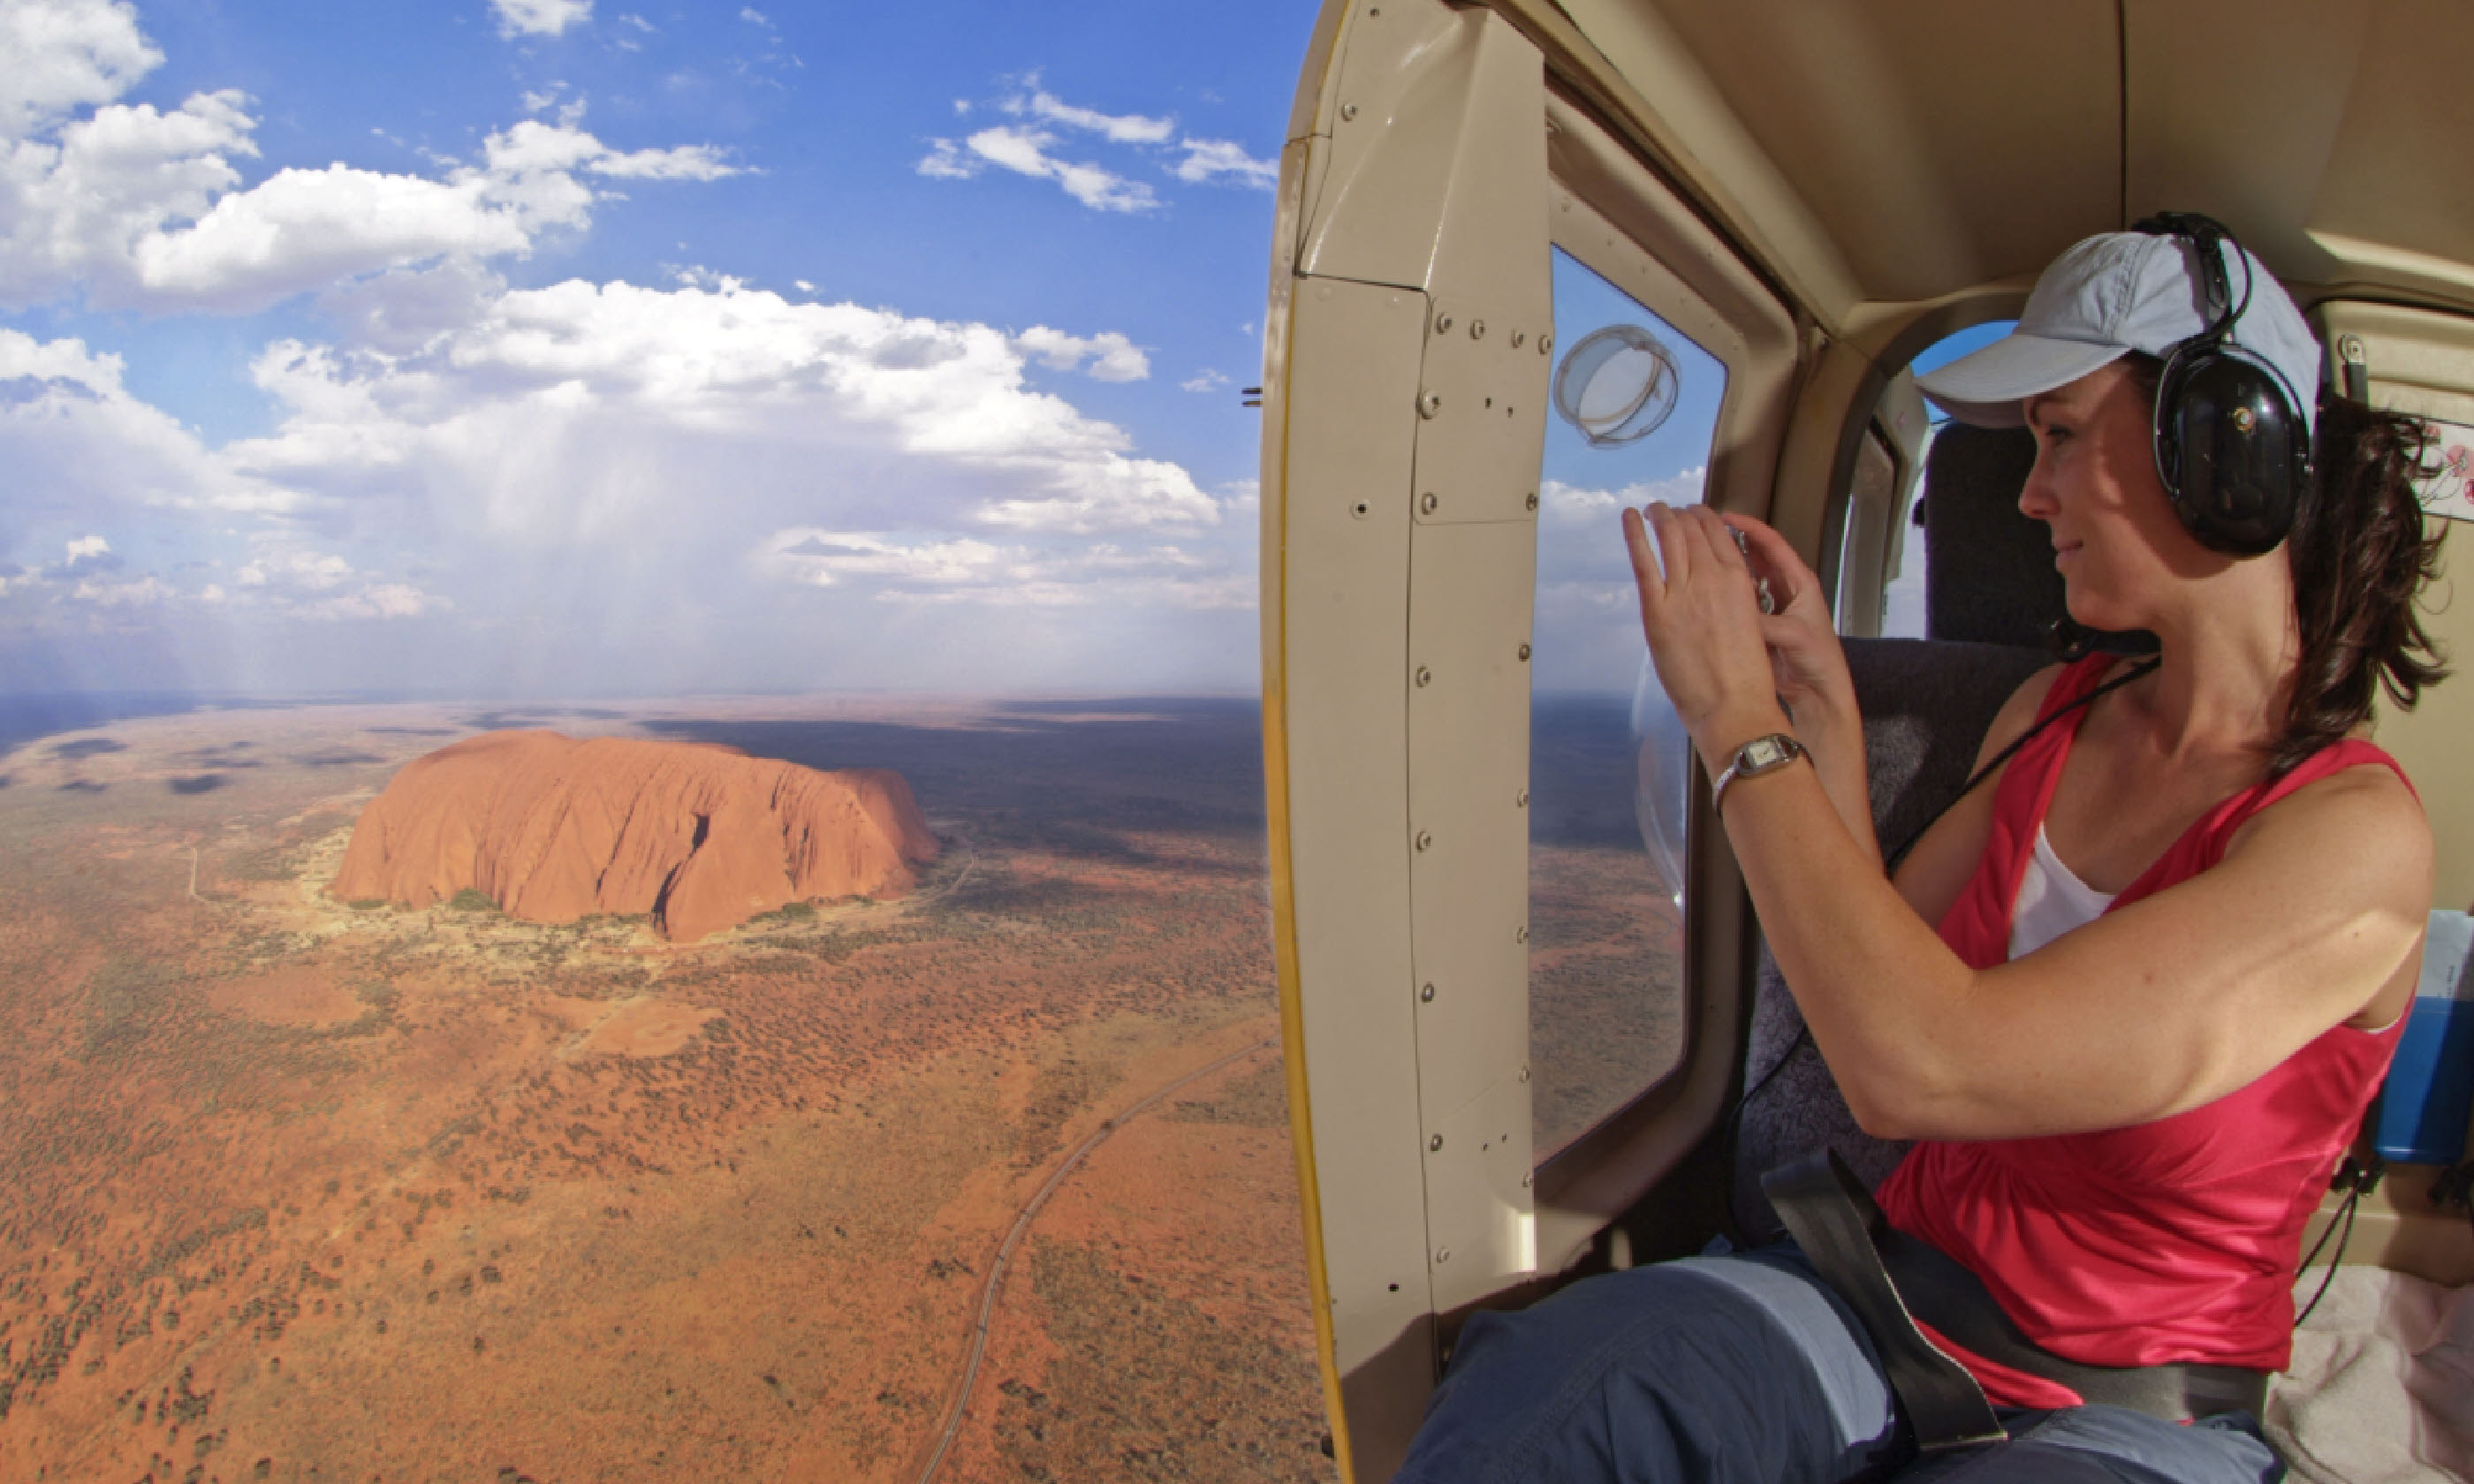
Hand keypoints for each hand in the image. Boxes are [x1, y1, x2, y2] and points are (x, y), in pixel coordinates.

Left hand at [1622, 502, 1789, 767]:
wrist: (1734, 706)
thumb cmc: (1745, 679)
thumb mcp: (1749, 627)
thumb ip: (1731, 604)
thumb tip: (1713, 598)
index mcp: (1741, 582)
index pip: (1719, 535)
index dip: (1704, 518)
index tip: (1695, 512)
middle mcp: (1713, 579)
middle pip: (1693, 532)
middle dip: (1680, 515)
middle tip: (1668, 508)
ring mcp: (1683, 593)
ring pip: (1670, 539)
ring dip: (1660, 518)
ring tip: (1653, 508)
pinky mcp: (1658, 611)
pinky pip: (1644, 562)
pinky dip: (1635, 534)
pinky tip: (1630, 516)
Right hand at [1727, 515, 1855, 729]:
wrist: (1819, 692)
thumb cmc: (1819, 661)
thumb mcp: (1794, 637)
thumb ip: (1765, 624)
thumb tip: (1736, 614)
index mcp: (1800, 583)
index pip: (1773, 545)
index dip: (1750, 528)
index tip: (1726, 518)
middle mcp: (1786, 590)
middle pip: (1756, 557)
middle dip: (1733, 542)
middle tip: (1706, 534)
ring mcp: (1773, 607)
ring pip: (1746, 579)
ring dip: (1727, 568)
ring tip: (1702, 558)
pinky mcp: (1763, 624)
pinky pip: (1740, 603)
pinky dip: (1726, 595)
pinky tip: (1707, 593)